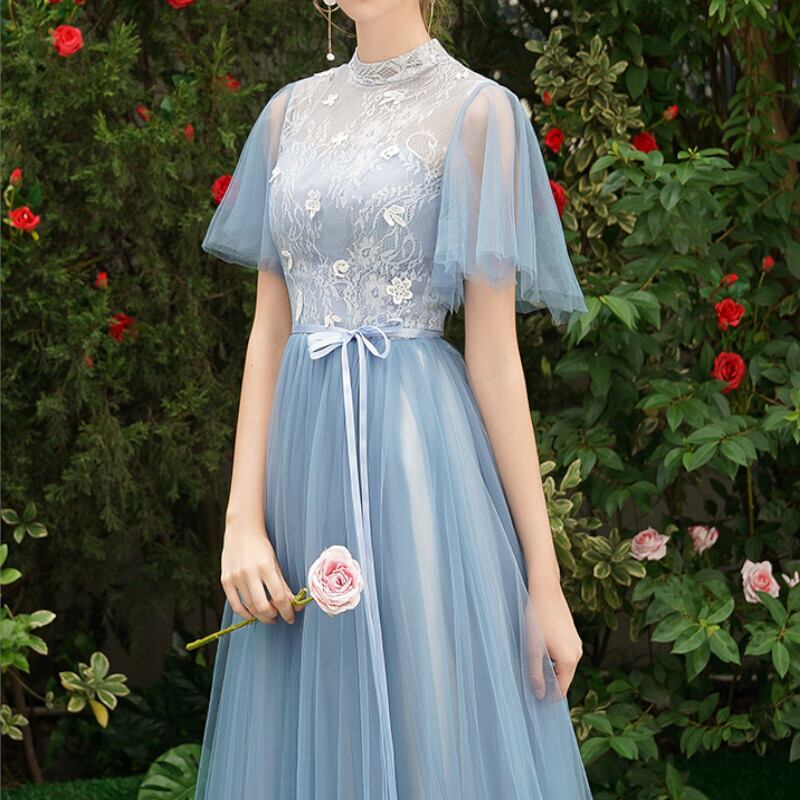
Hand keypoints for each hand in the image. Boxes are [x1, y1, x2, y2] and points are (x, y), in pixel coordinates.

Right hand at [220, 520, 304, 624]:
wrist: (242, 530)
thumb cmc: (262, 546)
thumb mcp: (275, 563)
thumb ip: (283, 585)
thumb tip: (295, 605)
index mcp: (266, 567)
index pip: (279, 597)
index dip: (287, 611)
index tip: (291, 617)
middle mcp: (249, 573)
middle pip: (263, 606)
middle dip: (273, 616)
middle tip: (278, 617)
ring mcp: (235, 577)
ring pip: (249, 607)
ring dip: (260, 616)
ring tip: (268, 615)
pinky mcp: (225, 580)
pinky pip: (235, 604)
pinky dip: (244, 614)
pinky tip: (252, 615)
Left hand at [525, 582, 582, 699]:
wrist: (546, 591)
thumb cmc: (537, 617)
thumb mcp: (532, 647)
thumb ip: (535, 673)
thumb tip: (539, 694)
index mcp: (569, 660)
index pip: (562, 689)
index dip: (549, 696)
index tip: (535, 698)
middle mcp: (577, 654)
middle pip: (564, 678)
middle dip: (550, 683)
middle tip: (532, 681)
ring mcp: (577, 644)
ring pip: (565, 666)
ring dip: (552, 669)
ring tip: (534, 664)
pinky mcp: (573, 635)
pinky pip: (566, 654)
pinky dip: (555, 658)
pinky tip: (542, 649)